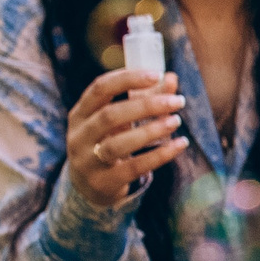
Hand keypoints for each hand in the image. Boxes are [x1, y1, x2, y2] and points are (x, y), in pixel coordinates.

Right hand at [64, 68, 186, 205]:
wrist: (90, 186)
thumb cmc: (109, 141)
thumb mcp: (121, 120)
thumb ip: (145, 97)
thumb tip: (170, 78)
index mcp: (80, 113)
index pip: (99, 89)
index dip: (127, 79)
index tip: (156, 74)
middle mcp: (79, 136)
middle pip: (110, 115)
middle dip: (146, 106)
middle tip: (178, 101)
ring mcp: (87, 161)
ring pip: (118, 144)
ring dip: (151, 131)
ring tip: (176, 121)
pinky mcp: (103, 182)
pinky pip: (133, 167)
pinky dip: (160, 155)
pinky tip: (180, 144)